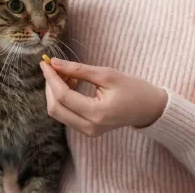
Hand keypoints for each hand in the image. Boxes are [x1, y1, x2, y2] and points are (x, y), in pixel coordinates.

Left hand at [40, 58, 167, 136]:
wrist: (149, 108)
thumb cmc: (134, 89)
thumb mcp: (107, 74)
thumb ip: (79, 70)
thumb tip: (55, 63)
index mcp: (97, 114)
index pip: (63, 96)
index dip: (51, 78)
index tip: (45, 63)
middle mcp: (89, 128)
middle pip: (56, 108)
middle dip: (51, 85)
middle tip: (56, 67)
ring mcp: (88, 132)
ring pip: (59, 112)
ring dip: (56, 92)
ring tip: (68, 74)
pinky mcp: (88, 130)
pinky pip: (67, 115)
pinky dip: (64, 98)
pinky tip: (72, 84)